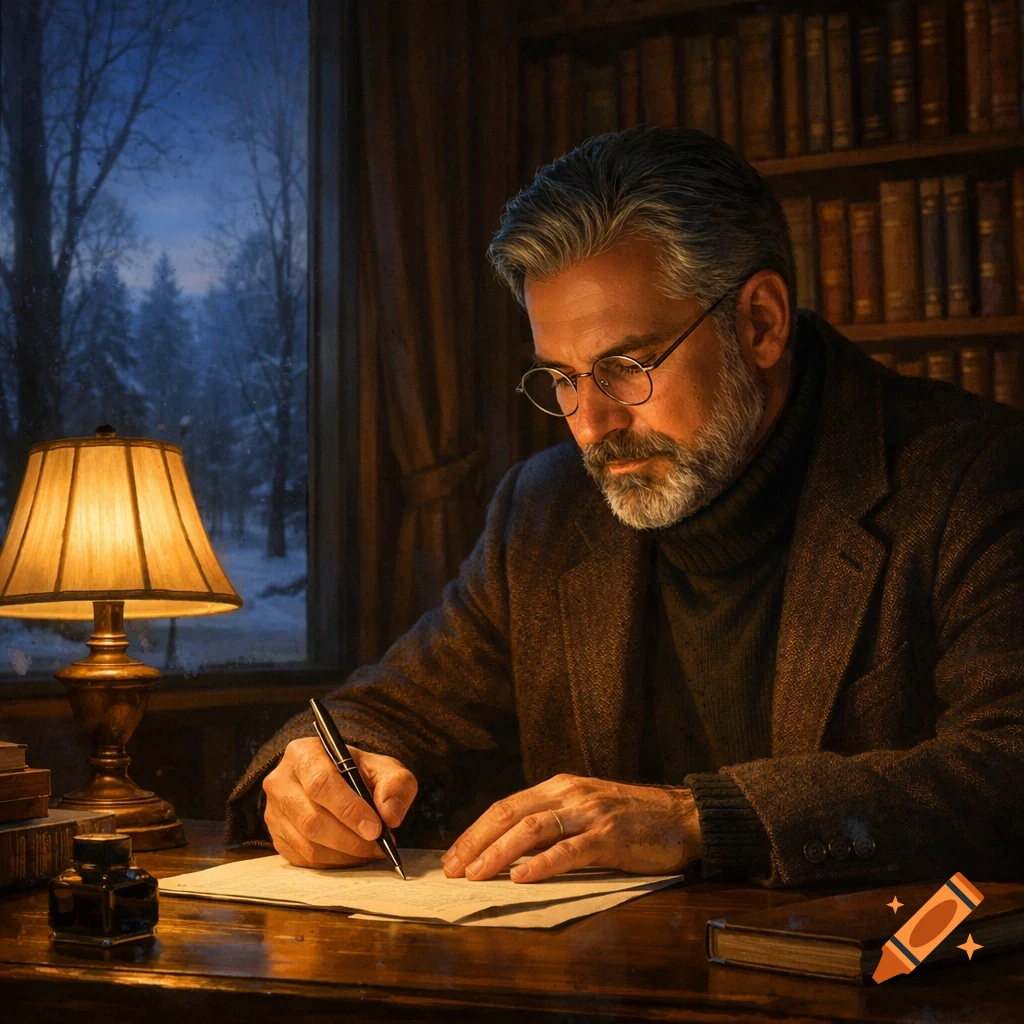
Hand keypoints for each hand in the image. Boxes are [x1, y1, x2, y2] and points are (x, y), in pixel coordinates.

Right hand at [263, 737, 417, 867]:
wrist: (340, 780)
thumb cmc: (360, 772)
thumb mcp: (384, 768)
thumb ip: (395, 785)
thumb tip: (390, 815)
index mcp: (304, 753)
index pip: (321, 784)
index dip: (349, 809)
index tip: (374, 828)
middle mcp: (281, 781)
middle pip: (311, 819)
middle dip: (349, 838)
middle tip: (378, 845)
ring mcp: (274, 811)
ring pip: (307, 843)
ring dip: (344, 854)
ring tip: (370, 850)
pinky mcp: (277, 836)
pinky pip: (303, 859)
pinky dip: (333, 862)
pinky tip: (352, 854)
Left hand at [441, 774, 701, 882]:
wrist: (683, 817)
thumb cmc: (633, 818)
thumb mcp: (586, 809)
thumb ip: (553, 822)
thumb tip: (510, 851)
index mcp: (560, 787)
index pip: (506, 806)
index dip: (475, 831)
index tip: (454, 856)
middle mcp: (569, 794)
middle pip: (510, 814)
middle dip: (476, 842)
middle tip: (453, 870)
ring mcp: (589, 813)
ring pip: (532, 829)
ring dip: (498, 853)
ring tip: (477, 874)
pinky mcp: (609, 836)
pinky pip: (568, 850)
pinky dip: (541, 864)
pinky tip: (522, 878)